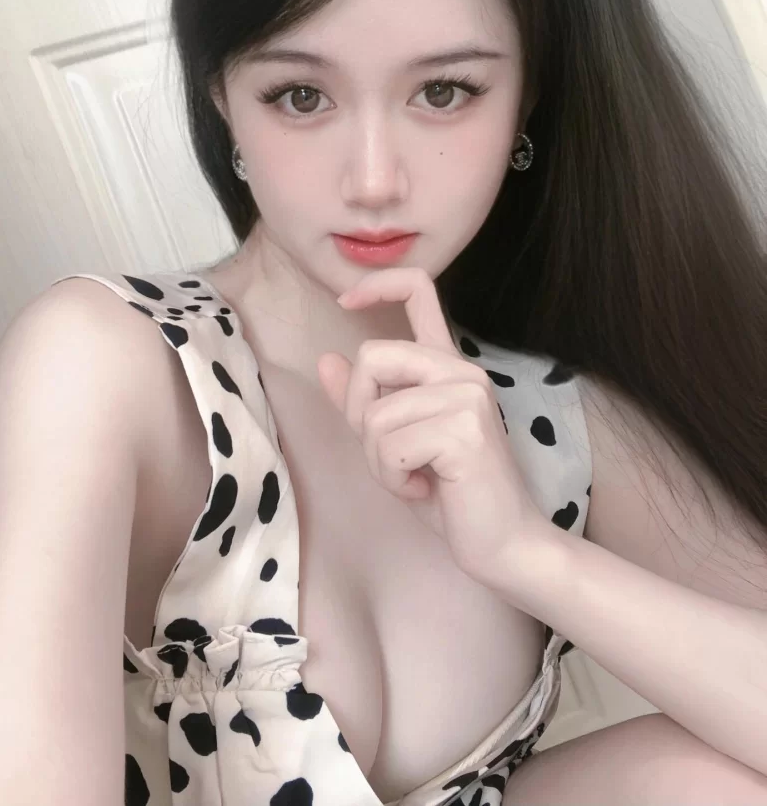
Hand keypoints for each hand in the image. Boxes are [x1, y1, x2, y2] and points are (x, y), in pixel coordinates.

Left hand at [316, 266, 556, 591]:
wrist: (502, 544)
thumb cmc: (449, 495)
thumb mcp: (393, 443)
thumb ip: (363, 403)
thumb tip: (325, 360)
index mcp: (447, 366)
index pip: (419, 290)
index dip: (378, 283)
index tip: (345, 302)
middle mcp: (461, 370)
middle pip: (372, 356)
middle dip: (359, 411)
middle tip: (388, 453)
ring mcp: (466, 395)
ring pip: (376, 414)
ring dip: (379, 460)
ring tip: (414, 477)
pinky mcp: (464, 429)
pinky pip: (388, 446)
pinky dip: (392, 478)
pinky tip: (425, 490)